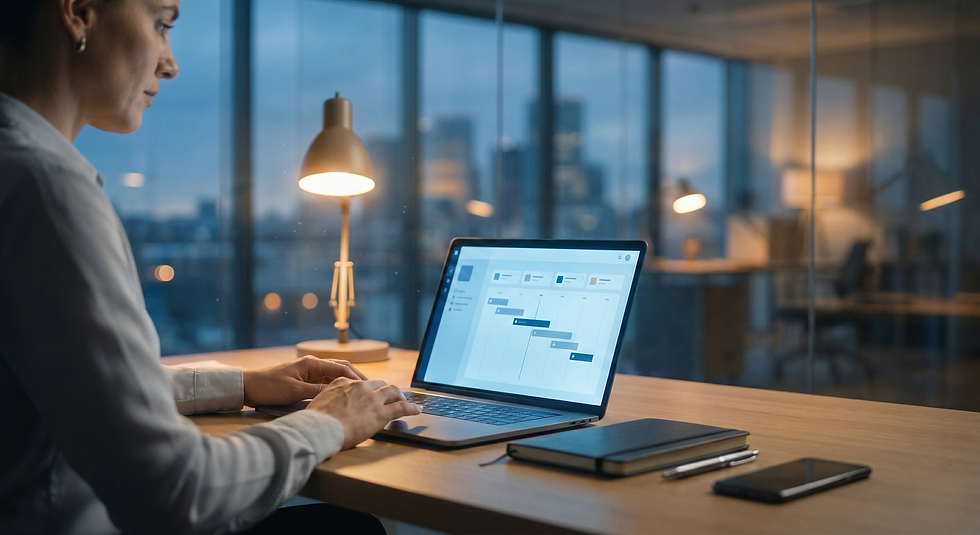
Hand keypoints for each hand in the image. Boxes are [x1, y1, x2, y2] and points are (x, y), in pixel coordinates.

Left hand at [243, 355, 367, 406]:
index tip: (368, 387)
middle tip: (370, 388)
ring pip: (334, 373)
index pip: (340, 369)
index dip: (355, 378)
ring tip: (361, 391)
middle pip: (340, 368)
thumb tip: (340, 392)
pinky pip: (325, 380)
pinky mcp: (304, 378)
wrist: (249, 386)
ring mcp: (309, 370)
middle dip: (356, 377)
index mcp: (312, 363)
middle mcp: (312, 364)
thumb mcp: (295, 392)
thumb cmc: (269, 388)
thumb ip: (318, 391)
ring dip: (348, 381)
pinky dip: (337, 385)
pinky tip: (343, 393)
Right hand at [306, 378, 420, 448]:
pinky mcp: (381, 413)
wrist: (320, 428)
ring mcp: (372, 399)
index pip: (359, 383)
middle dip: (386, 390)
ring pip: (392, 391)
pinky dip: (412, 408)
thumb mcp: (316, 403)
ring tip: (405, 401)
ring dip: (400, 396)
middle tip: (390, 397)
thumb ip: (326, 402)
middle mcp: (360, 387)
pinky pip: (402, 407)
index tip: (369, 395)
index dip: (367, 390)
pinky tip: (417, 410)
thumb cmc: (314, 421)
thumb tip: (322, 410)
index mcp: (343, 383)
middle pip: (379, 384)